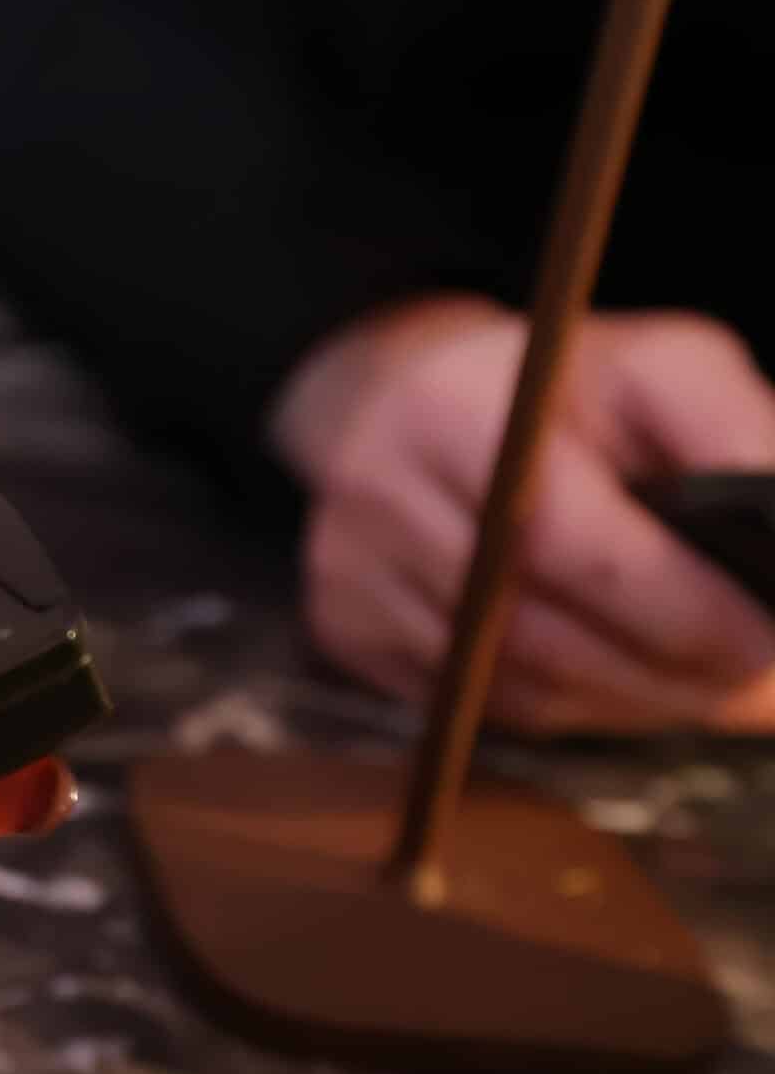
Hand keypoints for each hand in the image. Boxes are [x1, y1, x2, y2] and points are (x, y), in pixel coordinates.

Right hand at [272, 296, 774, 732]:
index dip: (682, 608)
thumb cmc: (553, 387)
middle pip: (540, 633)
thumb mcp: (658, 368)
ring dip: (619, 701)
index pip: (576, 544)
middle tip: (750, 684)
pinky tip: (606, 679)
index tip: (769, 641)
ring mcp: (350, 569)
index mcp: (459, 411)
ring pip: (509, 683)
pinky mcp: (340, 624)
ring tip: (693, 685)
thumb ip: (736, 434)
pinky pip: (467, 702)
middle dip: (666, 673)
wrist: (395, 395)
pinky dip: (554, 705)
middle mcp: (382, 494)